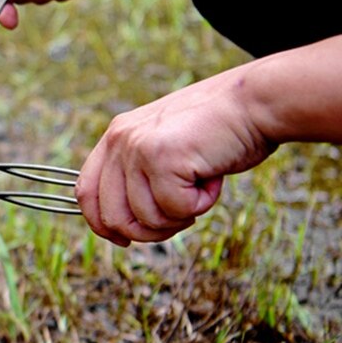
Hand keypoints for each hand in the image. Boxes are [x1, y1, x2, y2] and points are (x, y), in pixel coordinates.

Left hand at [74, 67, 276, 245]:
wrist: (256, 102)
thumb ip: (139, 176)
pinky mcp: (162, 158)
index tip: (124, 240)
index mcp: (115, 136)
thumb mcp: (165, 148)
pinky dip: (200, 204)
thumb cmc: (218, 131)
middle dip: (148, 232)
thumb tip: (122, 225)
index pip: (86, 192)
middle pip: (112, 216)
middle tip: (181, 217)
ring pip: (145, 218)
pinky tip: (211, 177)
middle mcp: (119, 140)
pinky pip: (174, 210)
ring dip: (180, 216)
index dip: (102, 224)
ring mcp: (138, 148)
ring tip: (201, 185)